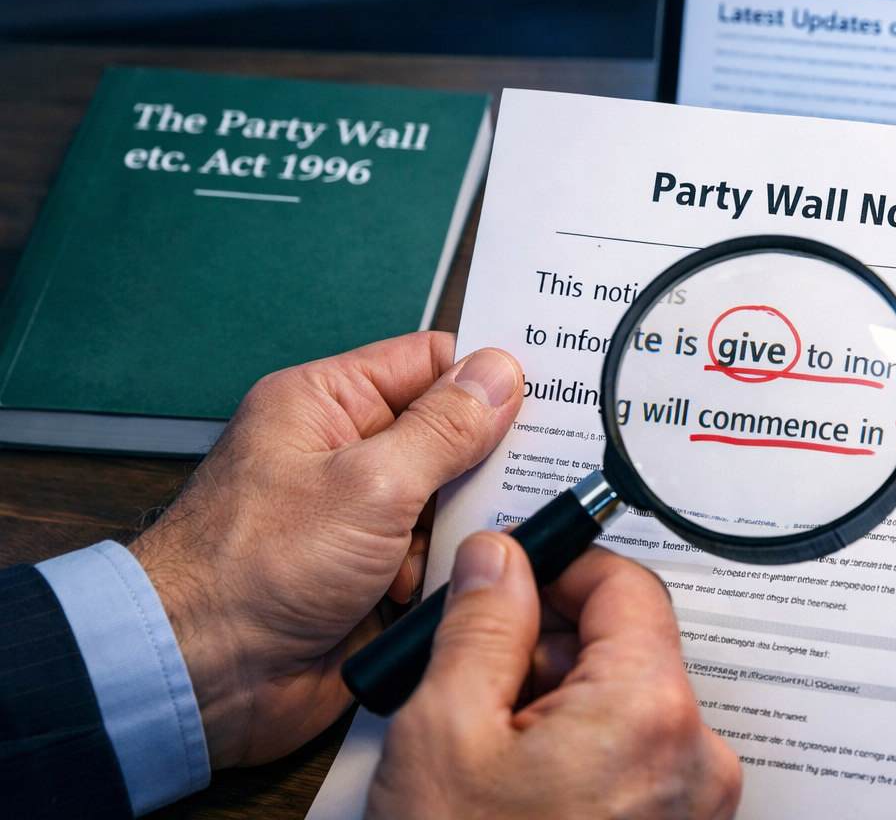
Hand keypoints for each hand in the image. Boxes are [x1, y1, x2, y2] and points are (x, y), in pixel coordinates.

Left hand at [128, 332, 524, 766]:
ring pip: (452, 500)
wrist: (203, 677)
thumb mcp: (369, 482)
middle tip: (542, 464)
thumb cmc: (248, 569)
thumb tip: (499, 375)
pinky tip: (446, 583)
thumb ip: (444, 427)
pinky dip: (451, 568)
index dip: (488, 375)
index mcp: (326, 404)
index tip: (548, 394)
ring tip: (477, 534)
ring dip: (470, 521)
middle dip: (490, 456)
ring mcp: (361, 517)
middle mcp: (345, 453)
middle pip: (449, 432)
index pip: (429, 362)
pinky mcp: (374, 576)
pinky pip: (440, 557)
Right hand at [367, 536, 741, 819]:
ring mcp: (693, 804)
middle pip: (630, 646)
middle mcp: (694, 755)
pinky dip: (586, 750)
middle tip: (481, 677)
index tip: (515, 578)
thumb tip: (500, 560)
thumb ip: (482, 623)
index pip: (627, 585)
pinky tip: (526, 786)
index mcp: (650, 709)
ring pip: (630, 703)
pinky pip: (639, 758)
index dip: (563, 570)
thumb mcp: (448, 730)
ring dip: (564, 703)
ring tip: (495, 748)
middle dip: (553, 647)